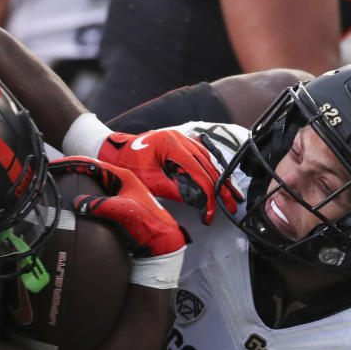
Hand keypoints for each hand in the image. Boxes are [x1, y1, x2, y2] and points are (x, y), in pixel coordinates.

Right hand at [52, 157, 186, 258]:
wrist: (162, 243)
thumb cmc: (148, 224)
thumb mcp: (123, 211)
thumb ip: (100, 205)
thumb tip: (75, 203)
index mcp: (122, 176)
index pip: (92, 164)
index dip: (72, 163)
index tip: (54, 165)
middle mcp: (119, 183)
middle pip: (89, 173)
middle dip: (70, 172)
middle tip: (51, 174)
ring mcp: (117, 195)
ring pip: (90, 186)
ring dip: (75, 185)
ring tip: (57, 186)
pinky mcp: (115, 209)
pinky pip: (93, 200)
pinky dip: (81, 200)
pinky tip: (71, 205)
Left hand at [97, 129, 241, 223]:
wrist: (116, 151)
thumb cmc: (129, 165)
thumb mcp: (150, 181)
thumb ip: (175, 190)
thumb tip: (199, 202)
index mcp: (171, 143)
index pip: (198, 171)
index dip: (208, 193)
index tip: (212, 211)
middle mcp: (181, 138)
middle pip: (208, 165)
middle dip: (222, 188)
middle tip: (233, 206)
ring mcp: (184, 139)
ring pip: (209, 161)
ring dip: (221, 180)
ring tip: (232, 196)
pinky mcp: (183, 144)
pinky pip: (203, 158)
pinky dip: (213, 171)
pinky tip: (222, 182)